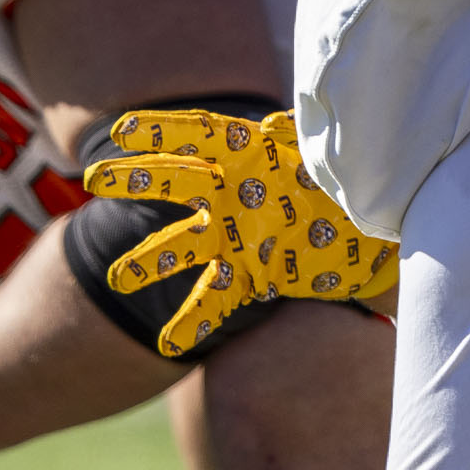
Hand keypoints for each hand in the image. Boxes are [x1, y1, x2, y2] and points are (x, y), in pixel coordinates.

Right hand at [82, 108, 397, 355]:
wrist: (374, 229)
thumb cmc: (353, 178)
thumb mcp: (337, 150)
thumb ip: (307, 137)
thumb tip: (279, 125)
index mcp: (248, 151)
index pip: (200, 134)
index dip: (163, 130)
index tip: (122, 130)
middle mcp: (230, 190)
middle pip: (175, 181)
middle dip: (136, 180)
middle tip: (95, 180)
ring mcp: (233, 235)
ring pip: (182, 245)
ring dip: (150, 261)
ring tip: (118, 279)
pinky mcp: (249, 276)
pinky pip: (213, 299)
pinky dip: (192, 321)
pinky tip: (170, 344)